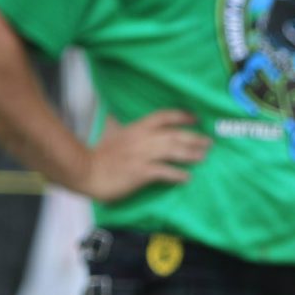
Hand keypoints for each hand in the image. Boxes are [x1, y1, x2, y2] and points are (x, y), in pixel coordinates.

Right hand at [80, 109, 210, 201]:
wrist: (85, 171)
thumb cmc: (99, 155)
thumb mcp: (112, 134)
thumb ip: (122, 126)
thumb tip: (119, 119)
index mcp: (136, 128)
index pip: (164, 116)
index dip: (182, 116)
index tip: (196, 118)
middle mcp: (142, 139)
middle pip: (174, 135)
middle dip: (194, 138)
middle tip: (209, 142)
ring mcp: (142, 155)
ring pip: (173, 151)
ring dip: (191, 154)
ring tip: (203, 158)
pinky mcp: (141, 172)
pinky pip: (165, 172)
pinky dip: (177, 175)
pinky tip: (187, 178)